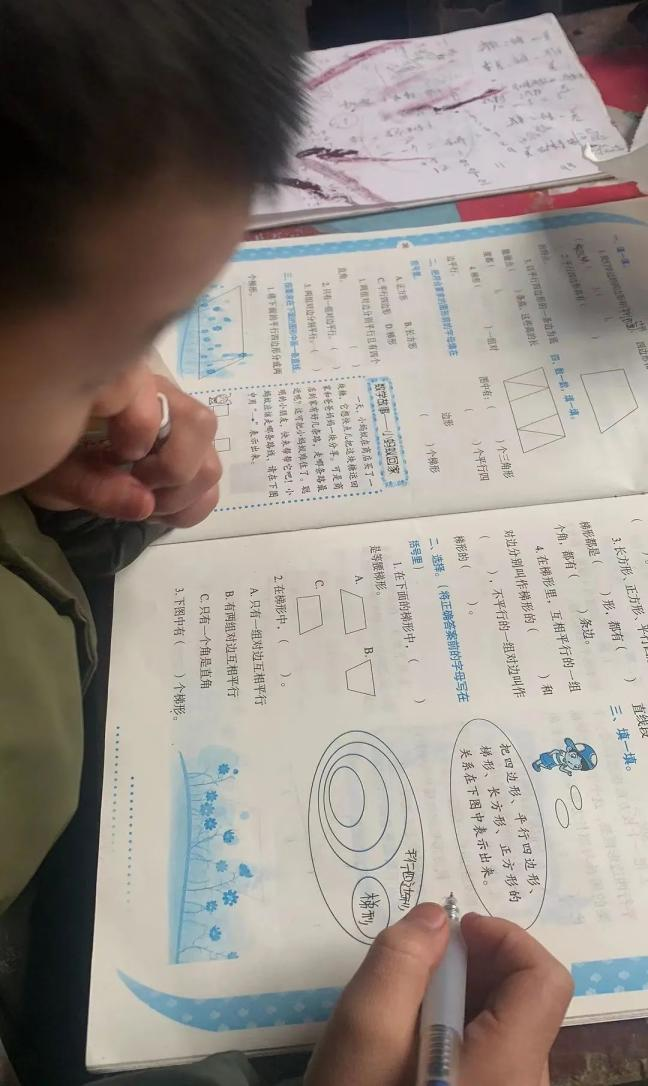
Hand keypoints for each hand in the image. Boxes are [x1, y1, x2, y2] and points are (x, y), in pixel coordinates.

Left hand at [25, 375, 221, 528]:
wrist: (48, 454)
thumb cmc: (45, 452)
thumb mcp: (53, 472)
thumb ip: (92, 486)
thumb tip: (146, 504)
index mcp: (127, 382)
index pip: (159, 400)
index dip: (138, 436)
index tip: (110, 455)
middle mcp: (164, 397)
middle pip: (200, 425)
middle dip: (171, 469)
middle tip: (136, 483)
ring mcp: (183, 432)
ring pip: (211, 462)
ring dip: (181, 495)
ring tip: (144, 501)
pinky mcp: (190, 460)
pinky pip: (210, 489)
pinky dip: (189, 508)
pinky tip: (156, 509)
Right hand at [305, 905, 571, 1085]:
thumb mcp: (364, 1030)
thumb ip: (400, 961)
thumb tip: (437, 917)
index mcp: (510, 1066)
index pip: (545, 979)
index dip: (504, 938)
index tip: (450, 935)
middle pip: (525, 1000)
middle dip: (475, 965)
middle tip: (416, 966)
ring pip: (505, 1028)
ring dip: (461, 997)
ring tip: (405, 1006)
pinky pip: (491, 1057)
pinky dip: (457, 1030)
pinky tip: (411, 1042)